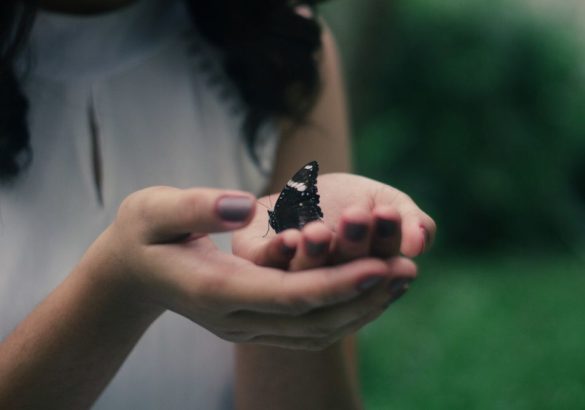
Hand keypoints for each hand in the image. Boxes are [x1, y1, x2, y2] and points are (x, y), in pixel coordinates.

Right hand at [85, 186, 414, 349]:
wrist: (131, 276)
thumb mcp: (156, 209)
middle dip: (363, 296)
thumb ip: (197, 208)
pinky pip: (308, 328)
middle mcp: (236, 317)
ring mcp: (246, 327)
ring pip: (315, 331)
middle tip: (408, 269)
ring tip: (400, 279)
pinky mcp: (254, 324)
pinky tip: (370, 290)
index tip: (380, 264)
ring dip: (361, 309)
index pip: (288, 293)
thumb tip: (242, 205)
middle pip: (311, 319)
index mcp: (216, 289)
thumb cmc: (143, 235)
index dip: (337, 282)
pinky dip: (344, 313)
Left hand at [233, 172, 435, 269]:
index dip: (385, 238)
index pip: (382, 261)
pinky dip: (277, 254)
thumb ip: (409, 219)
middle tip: (358, 214)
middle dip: (352, 243)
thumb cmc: (350, 200)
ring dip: (314, 255)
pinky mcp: (256, 260)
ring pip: (303, 276)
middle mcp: (330, 283)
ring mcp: (292, 276)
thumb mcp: (386, 201)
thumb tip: (419, 244)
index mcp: (366, 274)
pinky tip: (289, 239)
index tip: (388, 213)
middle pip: (344, 271)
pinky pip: (265, 265)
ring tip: (319, 232)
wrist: (302, 186)